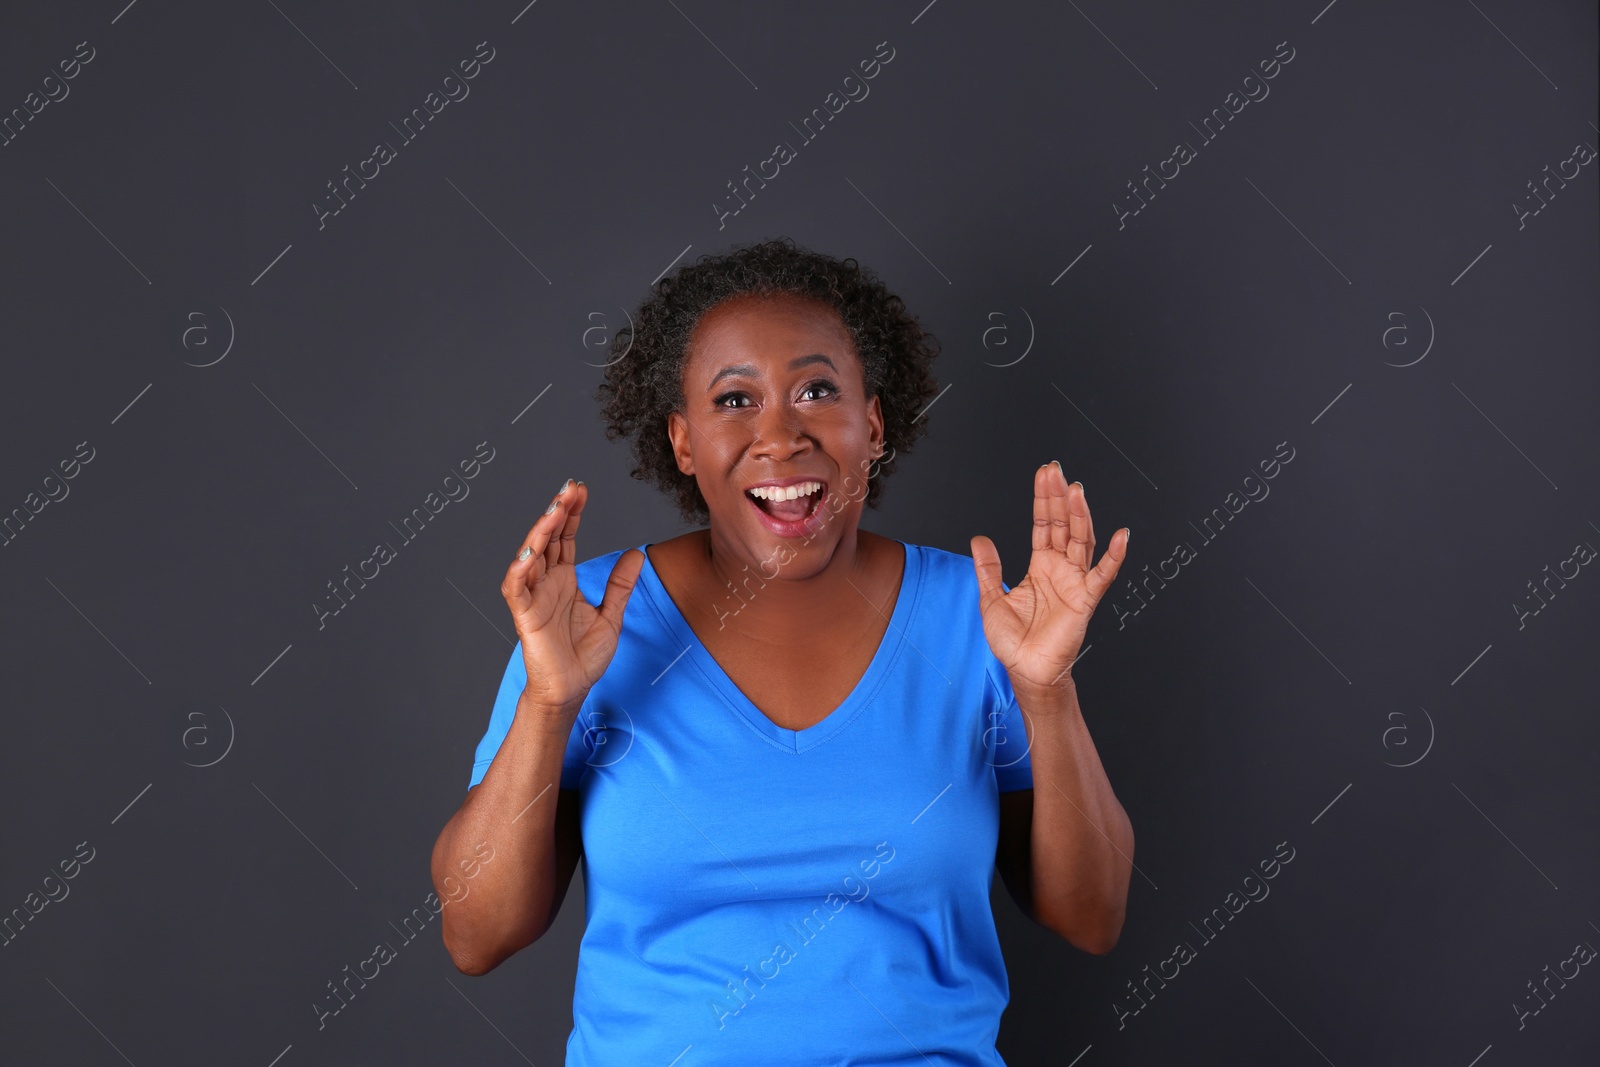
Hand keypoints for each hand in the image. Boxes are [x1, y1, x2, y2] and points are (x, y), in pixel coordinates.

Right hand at [500, 480, 643, 710]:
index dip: (571, 513)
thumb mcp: (612, 614)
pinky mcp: (525, 616)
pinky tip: (530, 552)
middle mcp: (546, 583)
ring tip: (555, 510)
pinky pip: (517, 588)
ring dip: (540, 532)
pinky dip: (520, 569)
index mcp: (563, 579)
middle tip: (569, 488)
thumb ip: (620, 584)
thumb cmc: (584, 656)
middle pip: (548, 539)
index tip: (581, 490)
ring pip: (531, 556)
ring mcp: (533, 597)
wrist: (571, 689)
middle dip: (557, 512)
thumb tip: (636, 553)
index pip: (565, 538)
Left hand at [970, 462, 1127, 692]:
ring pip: (1082, 541)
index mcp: (1040, 566)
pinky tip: (1122, 535)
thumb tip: (979, 539)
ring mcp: (1076, 582)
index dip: (1044, 500)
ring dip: (1081, 516)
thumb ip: (988, 569)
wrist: (1026, 672)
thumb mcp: (991, 599)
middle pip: (1064, 525)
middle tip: (1056, 471)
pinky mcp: (1086, 600)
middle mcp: (1061, 569)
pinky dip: (1115, 556)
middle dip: (1060, 498)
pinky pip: (1103, 575)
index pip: (1045, 525)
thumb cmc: (1013, 642)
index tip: (1044, 475)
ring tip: (1075, 491)